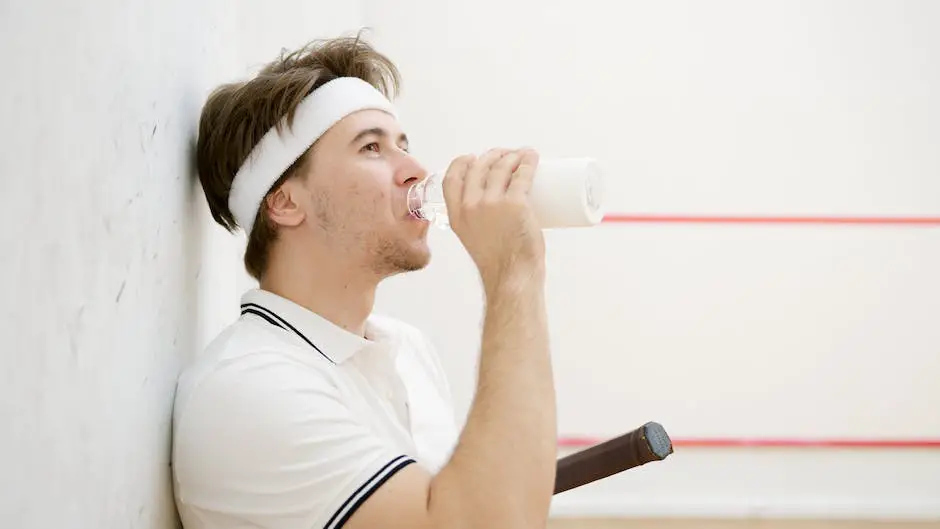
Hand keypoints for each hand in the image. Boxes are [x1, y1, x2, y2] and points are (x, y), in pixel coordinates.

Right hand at [442, 148, 545, 292]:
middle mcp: (470, 206)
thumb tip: (494, 211)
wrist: (511, 278)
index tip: (473, 157)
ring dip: (513, 155)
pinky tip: (532, 157)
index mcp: (457, 215)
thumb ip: (476, 223)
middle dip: (494, 155)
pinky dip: (528, 161)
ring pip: (502, 167)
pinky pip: (522, 174)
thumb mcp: (473, 239)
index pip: (451, 178)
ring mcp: (492, 203)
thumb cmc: (498, 263)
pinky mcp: (516, 204)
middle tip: (507, 155)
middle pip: (479, 166)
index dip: (462, 163)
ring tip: (523, 156)